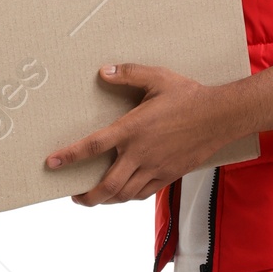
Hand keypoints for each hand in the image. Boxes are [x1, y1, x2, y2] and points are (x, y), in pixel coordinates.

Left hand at [45, 65, 244, 205]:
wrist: (221, 116)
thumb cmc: (189, 96)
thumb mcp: (157, 78)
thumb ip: (128, 73)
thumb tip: (103, 72)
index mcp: (132, 129)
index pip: (93, 146)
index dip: (70, 157)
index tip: (51, 163)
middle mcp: (140, 153)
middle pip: (106, 185)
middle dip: (86, 196)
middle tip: (74, 195)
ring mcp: (155, 167)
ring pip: (124, 194)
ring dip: (105, 200)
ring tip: (94, 196)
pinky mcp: (168, 175)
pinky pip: (143, 194)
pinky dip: (128, 197)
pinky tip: (123, 193)